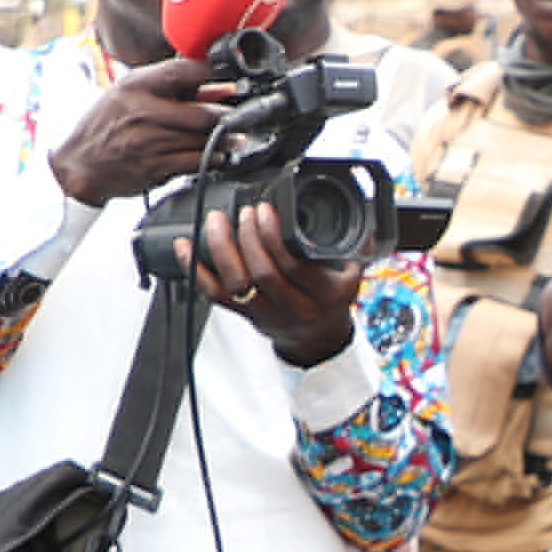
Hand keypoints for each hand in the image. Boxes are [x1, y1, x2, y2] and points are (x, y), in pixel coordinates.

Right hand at [50, 54, 243, 209]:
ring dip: (226, 139)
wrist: (79, 163)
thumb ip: (171, 87)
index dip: (212, 72)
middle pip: (200, 113)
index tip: (231, 75)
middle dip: (227, 115)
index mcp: (135, 87)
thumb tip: (218, 86)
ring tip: (236, 135)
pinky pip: (195, 162)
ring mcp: (149, 143)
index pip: (180, 72)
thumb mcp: (129, 93)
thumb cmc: (106, 124)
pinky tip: (221, 154)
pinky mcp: (155, 169)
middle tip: (241, 113)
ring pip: (202, 140)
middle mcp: (142, 113)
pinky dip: (214, 158)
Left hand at [190, 196, 367, 366]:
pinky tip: (185, 248)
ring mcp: (266, 314)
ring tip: (215, 222)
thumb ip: (356, 248)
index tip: (265, 210)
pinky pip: (214, 296)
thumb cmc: (332, 302)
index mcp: (323, 295)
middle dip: (247, 237)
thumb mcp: (352, 275)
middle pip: (261, 273)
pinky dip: (195, 271)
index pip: (293, 265)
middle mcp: (294, 307)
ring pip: (236, 285)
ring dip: (221, 250)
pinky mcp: (244, 316)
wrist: (318, 341)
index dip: (273, 237)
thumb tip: (366, 222)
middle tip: (243, 212)